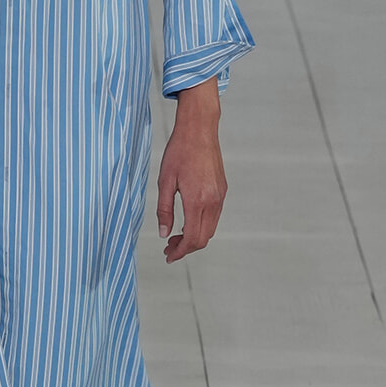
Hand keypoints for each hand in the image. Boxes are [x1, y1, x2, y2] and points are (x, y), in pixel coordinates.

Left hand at [156, 80, 226, 264]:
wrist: (200, 130)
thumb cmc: (179, 152)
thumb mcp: (164, 181)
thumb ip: (163, 210)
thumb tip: (163, 234)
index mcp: (197, 200)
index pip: (192, 238)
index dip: (180, 252)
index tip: (168, 256)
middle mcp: (213, 201)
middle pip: (203, 238)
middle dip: (186, 248)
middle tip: (168, 248)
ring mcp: (220, 196)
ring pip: (210, 228)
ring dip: (194, 237)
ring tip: (175, 236)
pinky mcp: (222, 190)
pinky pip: (214, 216)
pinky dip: (201, 225)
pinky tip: (187, 220)